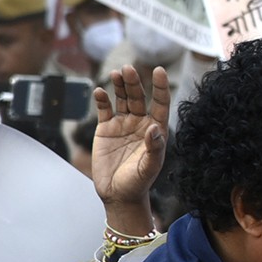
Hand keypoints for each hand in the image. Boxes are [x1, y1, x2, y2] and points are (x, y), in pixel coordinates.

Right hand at [92, 66, 169, 211]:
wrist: (117, 194)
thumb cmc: (138, 182)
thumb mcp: (149, 166)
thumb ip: (154, 147)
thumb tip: (154, 127)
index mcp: (156, 129)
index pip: (160, 103)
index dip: (160, 87)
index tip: (160, 71)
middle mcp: (141, 123)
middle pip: (139, 97)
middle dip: (135, 83)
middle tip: (129, 68)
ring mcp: (123, 124)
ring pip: (123, 99)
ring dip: (120, 86)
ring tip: (117, 73)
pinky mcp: (106, 129)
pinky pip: (105, 110)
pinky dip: (102, 100)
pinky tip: (100, 91)